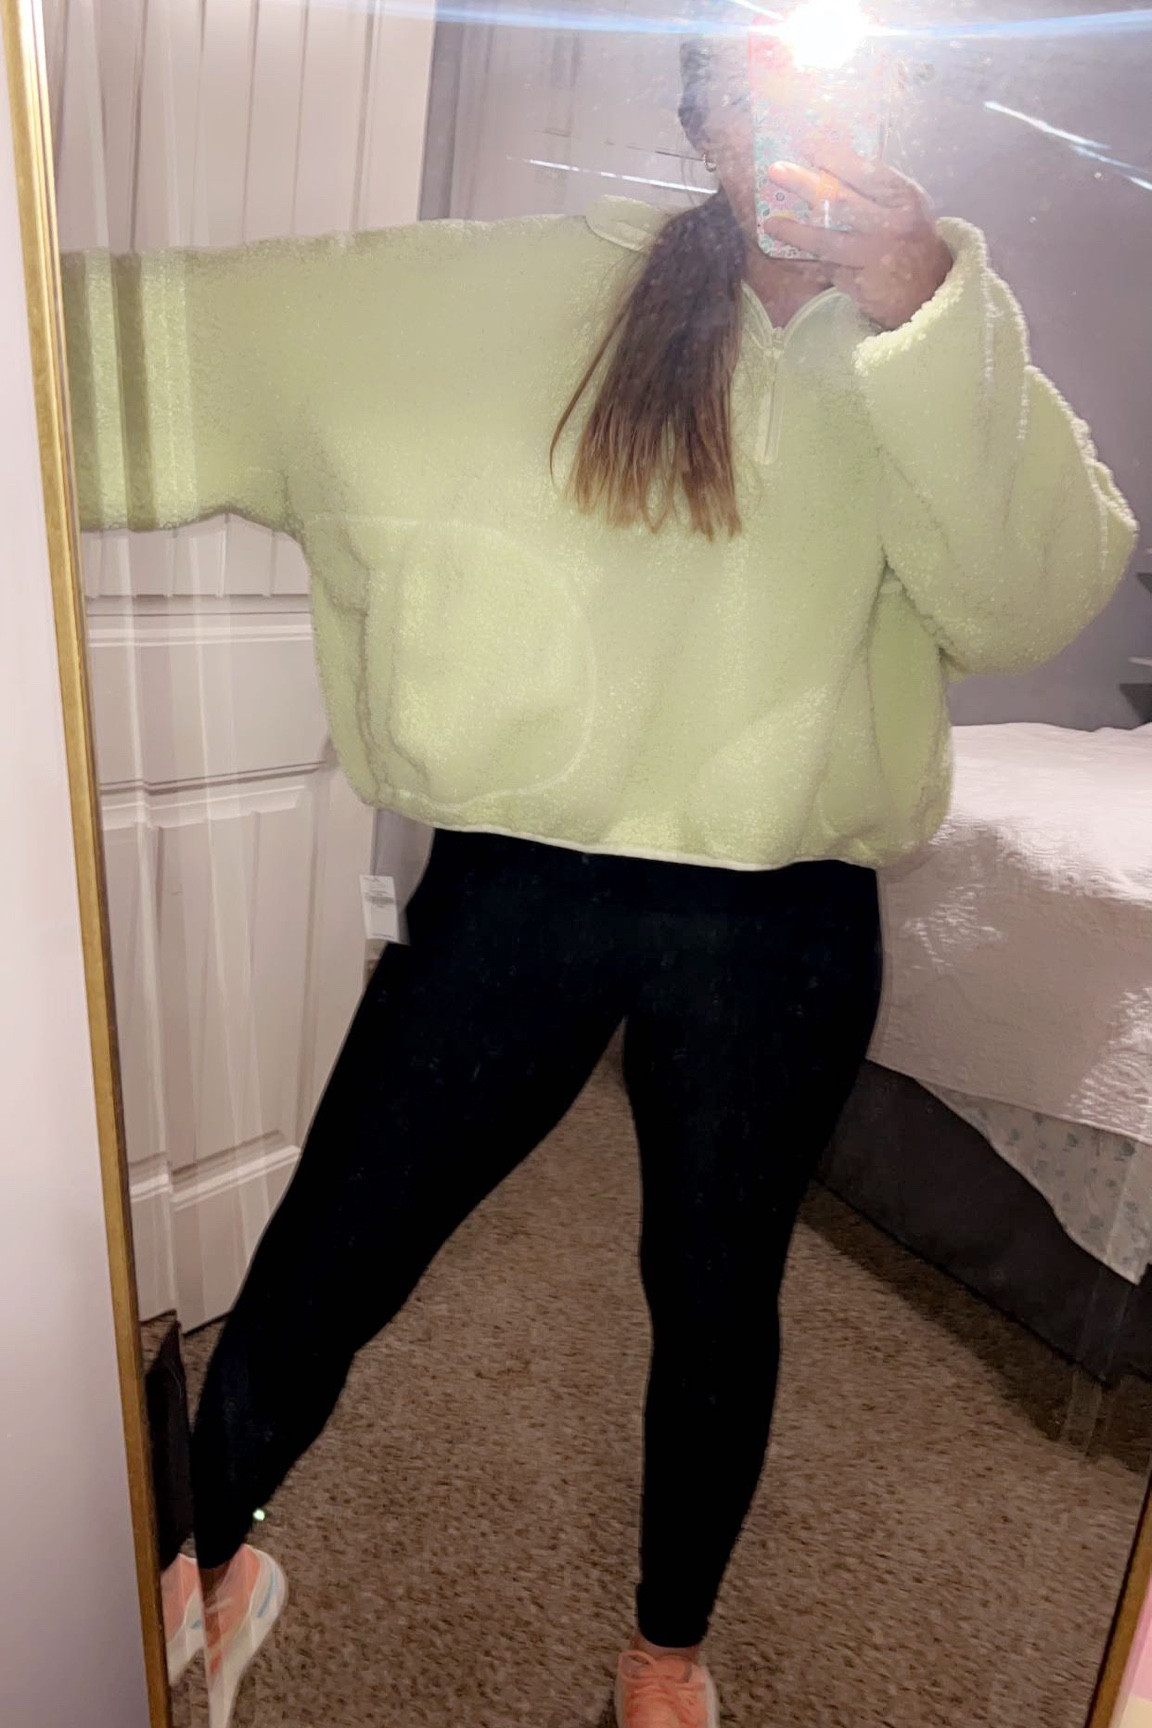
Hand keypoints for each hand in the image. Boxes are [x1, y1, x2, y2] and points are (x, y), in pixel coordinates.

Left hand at [764, 137, 952, 329]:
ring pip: (827, 241)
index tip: (806, 143)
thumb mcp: (906, 204)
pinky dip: (801, 263)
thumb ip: (875, 187)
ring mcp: (874, 258)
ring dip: (794, 232)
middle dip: (804, 184)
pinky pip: (823, 270)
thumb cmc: (910, 237)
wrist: (930, 289)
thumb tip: (827, 162)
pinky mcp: (861, 285)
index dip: (834, 156)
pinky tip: (781, 255)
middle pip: (841, 202)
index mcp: (904, 198)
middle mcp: (890, 226)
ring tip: (770, 223)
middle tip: (776, 171)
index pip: (865, 171)